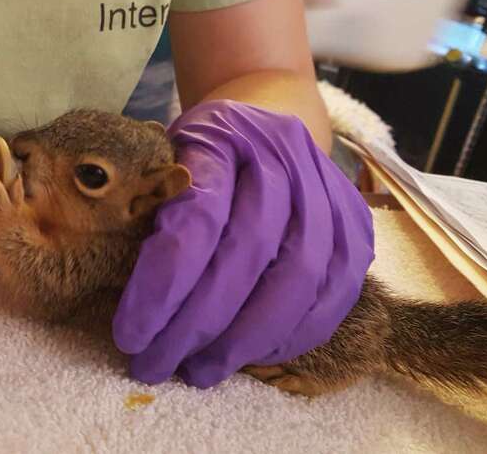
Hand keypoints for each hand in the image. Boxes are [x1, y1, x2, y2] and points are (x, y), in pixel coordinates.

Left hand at [112, 100, 373, 387]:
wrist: (267, 115)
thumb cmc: (199, 151)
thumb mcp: (161, 160)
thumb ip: (148, 213)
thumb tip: (133, 302)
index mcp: (223, 135)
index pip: (196, 219)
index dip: (163, 286)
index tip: (130, 335)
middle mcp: (283, 155)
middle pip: (247, 253)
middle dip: (197, 324)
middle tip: (155, 364)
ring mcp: (328, 188)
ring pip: (298, 277)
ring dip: (245, 339)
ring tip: (200, 370)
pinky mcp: (356, 224)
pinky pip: (334, 292)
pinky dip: (291, 334)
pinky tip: (250, 355)